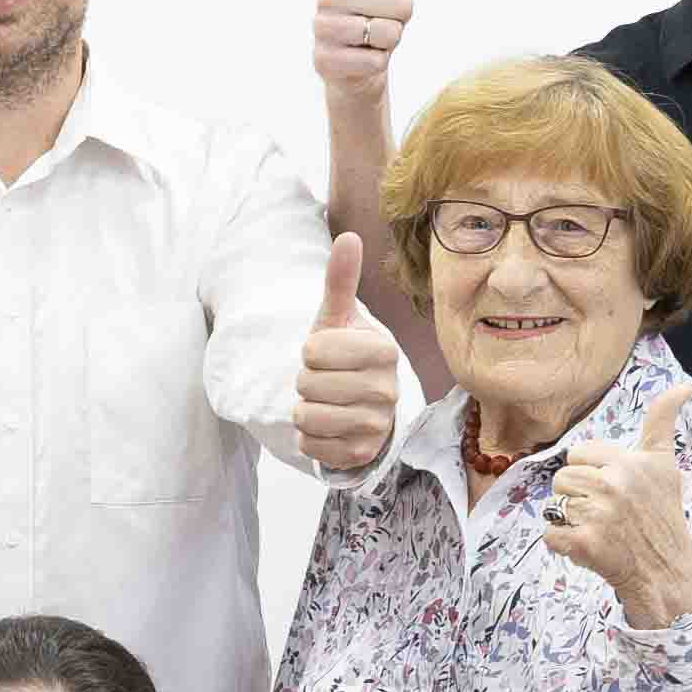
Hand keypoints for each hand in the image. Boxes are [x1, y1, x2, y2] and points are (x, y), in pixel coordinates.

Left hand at [293, 234, 400, 473]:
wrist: (362, 405)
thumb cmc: (345, 356)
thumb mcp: (338, 319)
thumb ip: (340, 281)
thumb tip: (348, 236)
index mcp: (384, 350)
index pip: (314, 350)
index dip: (310, 352)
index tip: (327, 354)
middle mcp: (387, 389)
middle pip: (307, 384)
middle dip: (305, 382)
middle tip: (325, 380)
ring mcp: (377, 425)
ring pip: (307, 416)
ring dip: (304, 409)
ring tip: (324, 402)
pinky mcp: (361, 455)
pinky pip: (310, 446)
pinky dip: (308, 437)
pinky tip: (327, 428)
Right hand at [308, 0, 414, 106]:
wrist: (354, 60)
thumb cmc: (372, 4)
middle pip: (401, 6)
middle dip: (401, 19)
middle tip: (381, 20)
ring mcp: (322, 30)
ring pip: (388, 34)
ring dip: (389, 42)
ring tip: (371, 39)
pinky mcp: (324, 62)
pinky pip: (375, 63)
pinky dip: (376, 64)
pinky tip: (361, 59)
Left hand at [541, 388, 691, 627]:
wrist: (667, 574)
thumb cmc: (662, 518)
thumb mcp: (666, 466)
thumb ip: (663, 422)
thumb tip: (685, 386)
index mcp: (632, 462)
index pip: (580, 453)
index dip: (591, 473)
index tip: (613, 491)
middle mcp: (617, 484)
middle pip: (563, 478)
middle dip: (578, 496)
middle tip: (606, 514)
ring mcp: (600, 514)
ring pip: (555, 504)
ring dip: (571, 521)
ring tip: (599, 530)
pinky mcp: (585, 543)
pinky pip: (550, 532)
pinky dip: (563, 544)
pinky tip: (588, 547)